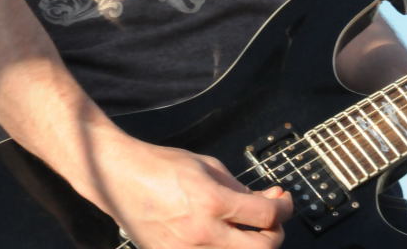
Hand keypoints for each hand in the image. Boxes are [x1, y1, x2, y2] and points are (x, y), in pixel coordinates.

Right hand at [92, 135, 292, 247]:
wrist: (121, 179)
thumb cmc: (161, 166)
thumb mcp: (206, 166)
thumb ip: (239, 187)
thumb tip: (268, 200)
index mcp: (212, 201)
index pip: (266, 215)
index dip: (285, 208)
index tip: (285, 201)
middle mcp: (204, 233)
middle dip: (275, 233)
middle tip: (272, 218)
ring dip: (251, 243)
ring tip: (246, 225)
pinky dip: (226, 248)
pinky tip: (224, 233)